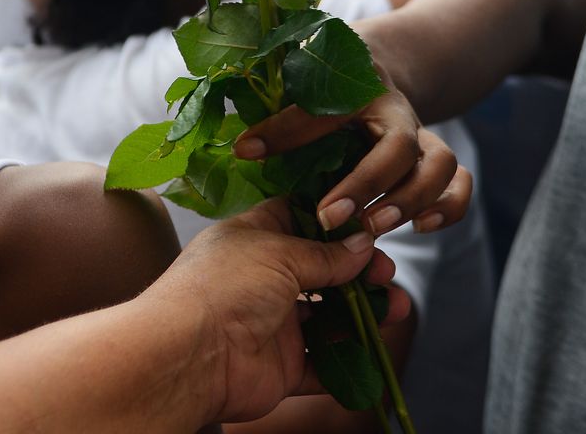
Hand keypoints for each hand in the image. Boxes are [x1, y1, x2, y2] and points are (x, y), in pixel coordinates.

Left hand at [143, 199, 407, 422]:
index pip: (299, 220)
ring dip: (364, 314)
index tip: (369, 224)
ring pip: (329, 318)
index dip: (334, 221)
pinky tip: (375, 351)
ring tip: (396, 309)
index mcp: (253, 239)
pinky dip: (349, 362)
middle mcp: (263, 280)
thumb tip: (361, 245)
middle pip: (322, 271)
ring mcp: (273, 324)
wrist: (189, 358)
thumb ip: (325, 254)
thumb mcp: (279, 252)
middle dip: (359, 272)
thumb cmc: (222, 288)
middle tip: (386, 274)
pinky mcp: (281, 366)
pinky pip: (323, 365)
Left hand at [233, 64, 472, 236]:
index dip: (287, 131)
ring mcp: (421, 133)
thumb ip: (277, 104)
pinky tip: (420, 227)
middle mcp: (395, 109)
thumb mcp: (300, 76)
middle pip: (398, 145)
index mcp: (355, 83)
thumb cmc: (326, 77)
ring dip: (409, 200)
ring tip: (372, 228)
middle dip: (365, 185)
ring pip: (439, 164)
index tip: (248, 150)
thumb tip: (241, 148)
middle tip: (328, 217)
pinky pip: (459, 182)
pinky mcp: (434, 157)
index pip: (324, 107)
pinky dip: (449, 206)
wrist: (375, 63)